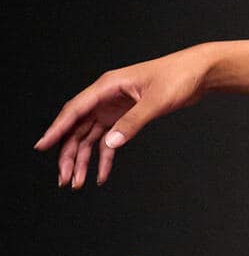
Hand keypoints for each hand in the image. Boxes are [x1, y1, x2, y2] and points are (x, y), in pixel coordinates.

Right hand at [35, 44, 216, 187]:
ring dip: (83, 160)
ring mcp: (114, 108)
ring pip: (89, 137)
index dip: (56, 129)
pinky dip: (104, 158)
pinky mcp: (125, 117)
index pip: (74, 110)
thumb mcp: (156, 101)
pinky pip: (108, 140)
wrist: (198, 72)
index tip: (42, 146)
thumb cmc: (178, 77)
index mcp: (107, 86)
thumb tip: (110, 144)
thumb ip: (132, 122)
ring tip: (77, 183)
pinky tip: (101, 176)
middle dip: (68, 154)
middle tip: (64, 179)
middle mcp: (105, 97)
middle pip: (77, 128)